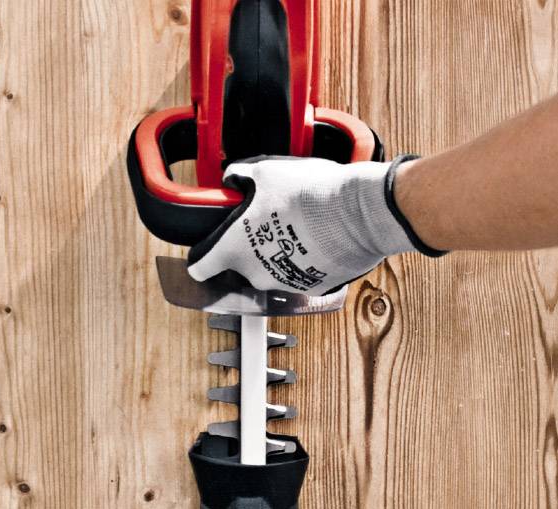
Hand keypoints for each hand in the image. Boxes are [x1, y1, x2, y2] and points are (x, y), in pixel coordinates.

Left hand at [187, 155, 441, 299]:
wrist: (358, 213)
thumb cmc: (310, 193)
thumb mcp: (266, 171)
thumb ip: (241, 177)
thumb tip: (233, 177)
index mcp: (235, 249)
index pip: (200, 269)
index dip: (199, 260)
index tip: (202, 255)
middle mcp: (255, 275)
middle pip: (239, 270)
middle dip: (247, 252)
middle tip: (263, 226)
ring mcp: (284, 285)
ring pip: (271, 273)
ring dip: (277, 256)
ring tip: (296, 228)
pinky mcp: (312, 287)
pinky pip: (300, 275)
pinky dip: (304, 262)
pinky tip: (317, 239)